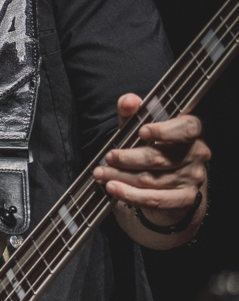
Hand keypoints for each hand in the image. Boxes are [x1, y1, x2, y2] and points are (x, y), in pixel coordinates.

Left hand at [93, 93, 208, 227]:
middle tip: (107, 157)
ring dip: (122, 177)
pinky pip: (155, 199)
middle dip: (128, 159)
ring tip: (101, 174)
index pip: (188, 128)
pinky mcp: (185, 199)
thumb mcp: (139, 128)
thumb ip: (132, 113)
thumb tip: (129, 101)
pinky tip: (113, 188)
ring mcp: (193, 178)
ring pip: (152, 179)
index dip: (165, 130)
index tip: (141, 132)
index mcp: (192, 131)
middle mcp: (198, 153)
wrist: (166, 183)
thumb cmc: (152, 148)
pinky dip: (130, 195)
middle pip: (160, 158)